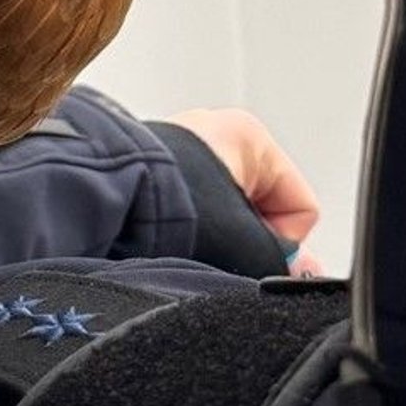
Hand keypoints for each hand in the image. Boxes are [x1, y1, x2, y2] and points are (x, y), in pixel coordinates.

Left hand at [164, 107, 323, 274]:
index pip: (299, 206)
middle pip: (259, 208)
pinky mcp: (154, 170)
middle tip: (221, 254)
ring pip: (223, 210)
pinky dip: (187, 228)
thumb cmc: (171, 202)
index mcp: (249, 136)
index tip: (256, 256)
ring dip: (214, 235)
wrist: (106, 194)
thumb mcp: (243, 237)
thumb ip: (279, 259)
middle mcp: (215, 134)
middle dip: (244, 239)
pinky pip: (191, 208)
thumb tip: (299, 271)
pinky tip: (171, 239)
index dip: (284, 242)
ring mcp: (181, 151)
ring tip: (191, 244)